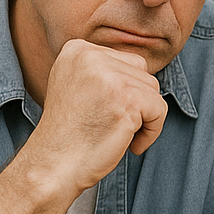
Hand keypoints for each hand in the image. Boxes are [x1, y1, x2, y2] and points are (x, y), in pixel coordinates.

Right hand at [24, 39, 167, 195]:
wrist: (54, 164)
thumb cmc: (70, 132)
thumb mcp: (78, 85)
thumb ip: (104, 70)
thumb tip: (142, 68)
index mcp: (76, 50)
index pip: (126, 61)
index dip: (124, 91)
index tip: (103, 112)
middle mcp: (91, 56)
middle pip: (142, 73)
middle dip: (136, 101)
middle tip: (112, 124)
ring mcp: (110, 77)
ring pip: (153, 90)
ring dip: (144, 117)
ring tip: (118, 133)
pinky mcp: (128, 100)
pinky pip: (160, 109)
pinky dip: (152, 131)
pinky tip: (131, 144)